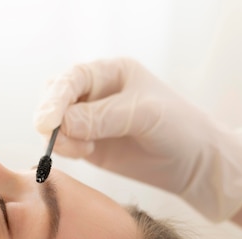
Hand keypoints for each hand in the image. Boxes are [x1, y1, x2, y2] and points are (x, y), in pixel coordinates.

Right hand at [33, 58, 241, 220]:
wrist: (194, 163)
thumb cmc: (178, 127)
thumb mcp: (144, 115)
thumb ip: (102, 117)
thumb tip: (61, 125)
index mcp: (109, 72)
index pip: (71, 78)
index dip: (55, 98)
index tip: (47, 122)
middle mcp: (94, 93)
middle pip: (54, 97)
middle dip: (50, 116)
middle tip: (53, 136)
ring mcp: (89, 120)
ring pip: (54, 123)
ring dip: (59, 137)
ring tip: (85, 149)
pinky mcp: (88, 144)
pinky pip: (63, 144)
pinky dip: (65, 149)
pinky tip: (87, 152)